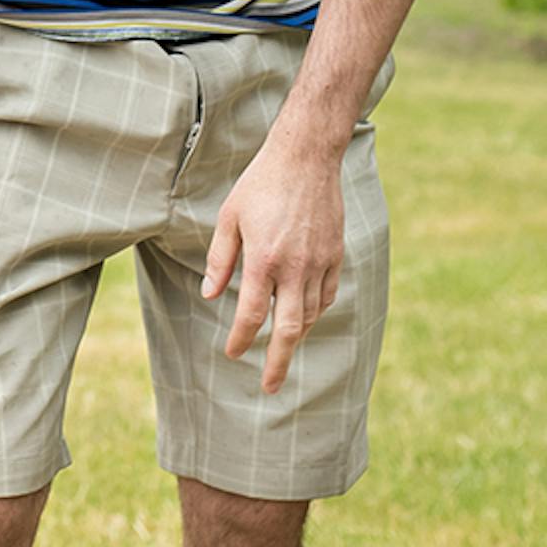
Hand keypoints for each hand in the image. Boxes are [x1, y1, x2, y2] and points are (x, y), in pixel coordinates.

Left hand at [201, 136, 346, 394]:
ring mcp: (319, 264)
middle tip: (270, 387)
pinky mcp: (336, 256)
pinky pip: (326, 297)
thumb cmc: (260, 184)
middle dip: (278, 362)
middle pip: (288, 329)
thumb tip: (211, 296)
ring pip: (309, 316)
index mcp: (264, 258)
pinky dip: (313, 313)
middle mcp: (295, 267)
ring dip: (294, 337)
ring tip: (281, 351)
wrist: (305, 159)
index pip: (252, 313)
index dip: (241, 338)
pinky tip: (302, 317)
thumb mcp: (229, 217)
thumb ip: (221, 259)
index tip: (233, 353)